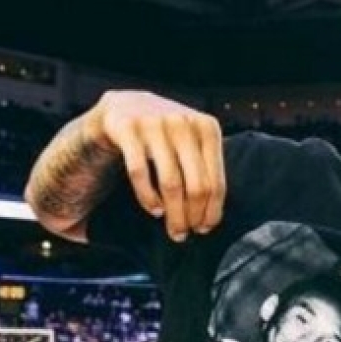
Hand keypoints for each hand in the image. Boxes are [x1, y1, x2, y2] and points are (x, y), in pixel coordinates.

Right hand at [84, 91, 225, 240]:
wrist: (124, 107)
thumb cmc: (165, 135)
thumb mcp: (192, 142)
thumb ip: (205, 169)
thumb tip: (211, 217)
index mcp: (207, 128)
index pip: (216, 181)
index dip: (212, 211)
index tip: (204, 228)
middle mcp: (183, 123)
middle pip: (196, 185)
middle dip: (192, 217)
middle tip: (185, 234)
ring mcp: (155, 123)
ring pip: (171, 182)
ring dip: (173, 213)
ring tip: (173, 230)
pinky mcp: (127, 128)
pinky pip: (140, 172)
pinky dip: (148, 196)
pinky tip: (154, 210)